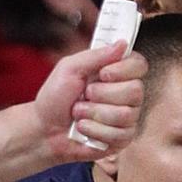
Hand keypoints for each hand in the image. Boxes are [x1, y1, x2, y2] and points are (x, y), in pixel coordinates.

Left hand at [34, 42, 144, 159]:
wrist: (42, 129)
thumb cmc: (54, 98)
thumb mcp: (68, 69)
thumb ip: (95, 55)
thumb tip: (122, 44)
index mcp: (116, 73)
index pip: (139, 65)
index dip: (123, 70)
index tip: (103, 74)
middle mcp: (126, 94)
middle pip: (135, 90)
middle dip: (101, 95)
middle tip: (84, 96)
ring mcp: (126, 117)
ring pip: (125, 114)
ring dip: (93, 113)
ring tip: (78, 113)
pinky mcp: (121, 138)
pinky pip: (118, 134)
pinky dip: (93, 130)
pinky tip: (83, 129)